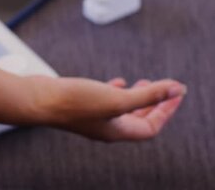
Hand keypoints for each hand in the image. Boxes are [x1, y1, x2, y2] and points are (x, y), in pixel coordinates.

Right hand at [38, 77, 185, 141]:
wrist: (37, 100)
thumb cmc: (73, 102)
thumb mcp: (116, 98)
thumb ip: (148, 95)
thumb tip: (177, 89)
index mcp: (116, 132)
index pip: (150, 127)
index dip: (166, 111)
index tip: (175, 93)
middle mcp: (105, 128)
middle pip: (137, 121)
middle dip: (153, 105)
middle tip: (163, 89)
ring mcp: (91, 116)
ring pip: (121, 111)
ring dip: (135, 98)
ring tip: (141, 84)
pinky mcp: (79, 104)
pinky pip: (104, 101)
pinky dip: (115, 91)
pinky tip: (115, 81)